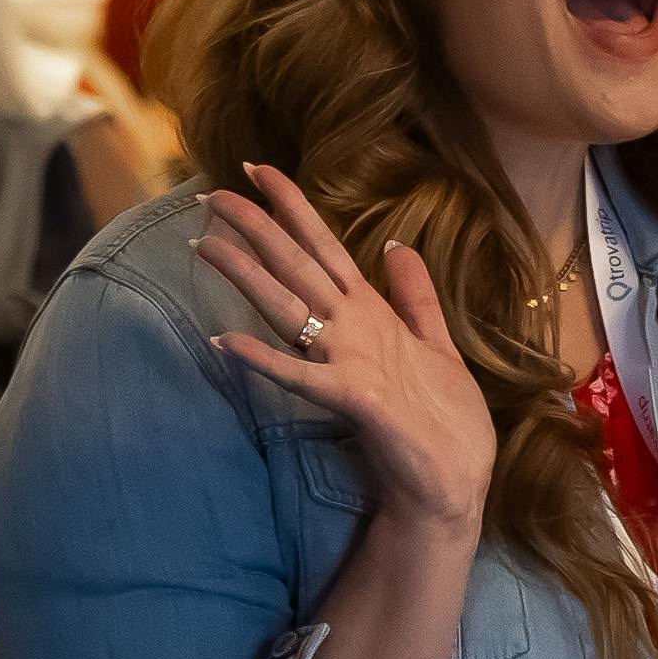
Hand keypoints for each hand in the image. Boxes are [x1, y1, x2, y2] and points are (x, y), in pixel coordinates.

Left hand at [195, 166, 492, 536]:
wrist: (454, 487)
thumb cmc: (446, 420)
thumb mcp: (437, 346)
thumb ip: (417, 297)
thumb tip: (398, 245)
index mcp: (374, 311)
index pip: (325, 245)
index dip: (290, 206)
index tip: (254, 171)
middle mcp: (359, 326)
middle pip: (298, 265)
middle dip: (254, 226)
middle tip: (209, 192)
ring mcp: (354, 361)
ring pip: (289, 307)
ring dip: (246, 275)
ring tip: (203, 246)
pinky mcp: (354, 400)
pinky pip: (299, 377)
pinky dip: (263, 359)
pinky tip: (225, 342)